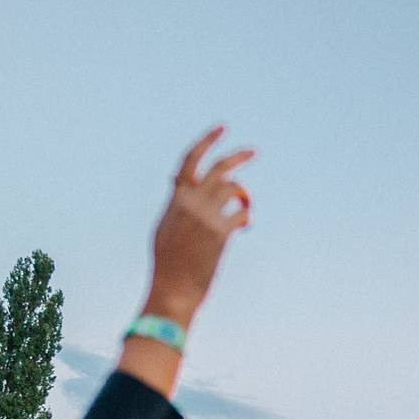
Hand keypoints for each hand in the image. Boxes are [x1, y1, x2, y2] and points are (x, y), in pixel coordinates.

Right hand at [142, 126, 254, 325]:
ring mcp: (206, 216)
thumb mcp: (164, 227)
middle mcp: (190, 203)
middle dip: (239, 156)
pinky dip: (246, 218)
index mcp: (176, 200)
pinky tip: (243, 228)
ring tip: (245, 206)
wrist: (173, 290)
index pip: (191, 161)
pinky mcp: (221, 233)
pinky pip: (242, 215)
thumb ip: (175, 203)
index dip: (207, 141)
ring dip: (245, 196)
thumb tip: (178, 182)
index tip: (222, 128)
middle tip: (254, 152)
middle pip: (221, 168)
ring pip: (235, 189)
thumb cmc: (168, 263)